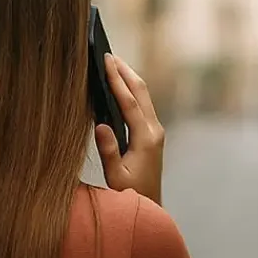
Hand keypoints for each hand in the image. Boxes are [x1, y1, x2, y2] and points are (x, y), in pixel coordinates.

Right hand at [95, 55, 164, 204]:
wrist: (150, 203)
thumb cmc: (131, 192)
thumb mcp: (115, 174)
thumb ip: (108, 150)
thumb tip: (100, 124)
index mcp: (146, 138)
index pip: (130, 103)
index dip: (118, 81)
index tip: (107, 61)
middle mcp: (155, 131)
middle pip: (142, 93)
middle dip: (126, 72)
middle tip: (109, 54)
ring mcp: (156, 131)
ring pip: (144, 97)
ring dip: (130, 79)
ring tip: (114, 63)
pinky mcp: (153, 134)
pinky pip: (143, 106)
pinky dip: (132, 91)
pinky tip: (121, 85)